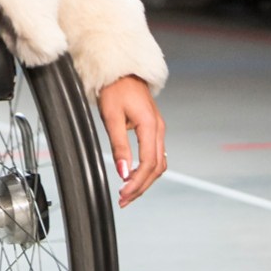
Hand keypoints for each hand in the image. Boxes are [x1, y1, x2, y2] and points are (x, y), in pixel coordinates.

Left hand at [98, 75, 166, 206]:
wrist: (121, 70)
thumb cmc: (115, 89)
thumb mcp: (111, 116)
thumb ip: (119, 145)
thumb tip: (122, 172)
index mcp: (150, 126)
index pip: (148, 163)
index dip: (137, 182)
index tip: (123, 193)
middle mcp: (159, 129)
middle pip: (156, 167)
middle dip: (141, 186)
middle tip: (124, 200)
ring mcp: (158, 129)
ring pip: (158, 163)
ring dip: (145, 180)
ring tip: (128, 193)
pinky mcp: (153, 128)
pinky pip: (155, 154)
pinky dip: (146, 169)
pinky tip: (134, 176)